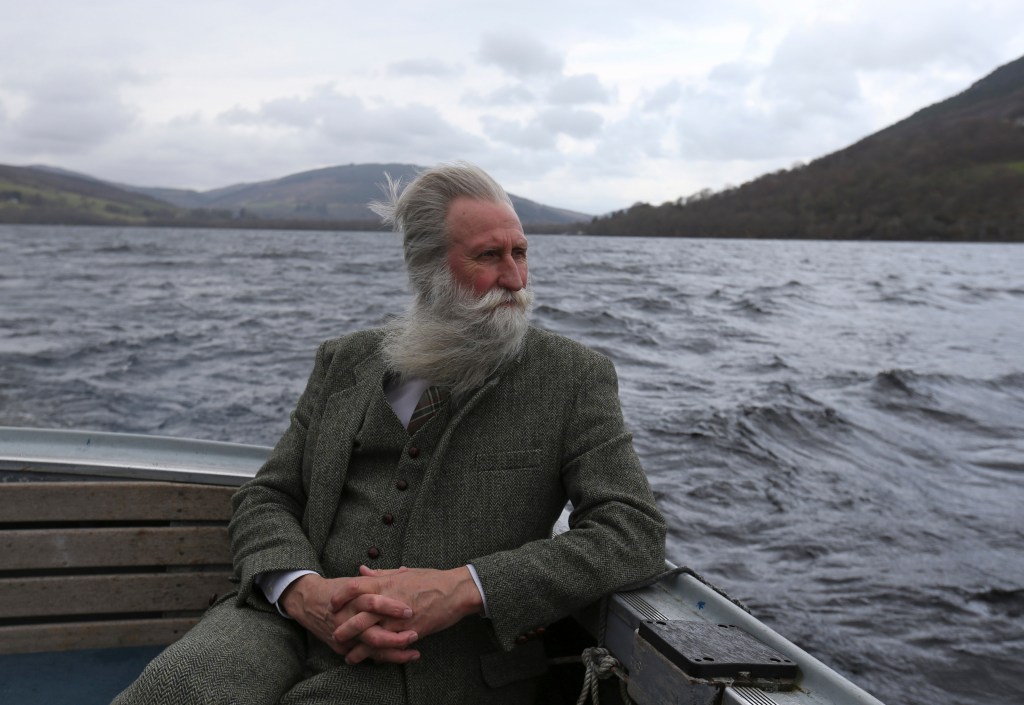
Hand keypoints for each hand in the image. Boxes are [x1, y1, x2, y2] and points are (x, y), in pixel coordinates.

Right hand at [280, 574, 417, 658]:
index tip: (410, 611)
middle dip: (395, 637)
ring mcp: (344, 636)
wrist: (307, 601)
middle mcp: (347, 618)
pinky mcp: (341, 648)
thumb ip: (380, 578)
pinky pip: (364, 656)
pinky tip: (400, 658)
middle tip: (415, 635)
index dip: (392, 608)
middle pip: (372, 632)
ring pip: (370, 650)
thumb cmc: (337, 588)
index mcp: (352, 598)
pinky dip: (382, 658)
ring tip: (414, 653)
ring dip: (394, 653)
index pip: (372, 603)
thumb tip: (404, 571)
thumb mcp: (357, 581)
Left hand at [331, 565, 482, 663]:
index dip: (340, 596)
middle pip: (358, 616)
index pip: (354, 587)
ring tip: (349, 655)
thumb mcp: (403, 573)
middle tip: (334, 634)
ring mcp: (398, 619)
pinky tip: (372, 660)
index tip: (332, 604)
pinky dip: (379, 655)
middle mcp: (388, 601)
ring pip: (371, 637)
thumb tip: (361, 570)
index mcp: (386, 583)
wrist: (454, 591)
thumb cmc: (430, 579)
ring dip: (358, 648)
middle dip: (343, 628)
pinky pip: (390, 647)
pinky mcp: (410, 633)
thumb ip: (380, 574)